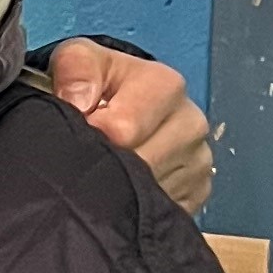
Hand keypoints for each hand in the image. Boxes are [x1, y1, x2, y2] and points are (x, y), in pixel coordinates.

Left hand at [46, 38, 212, 215]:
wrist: (118, 106)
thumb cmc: (98, 84)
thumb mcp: (80, 60)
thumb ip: (75, 68)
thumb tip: (78, 101)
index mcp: (165, 86)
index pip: (123, 128)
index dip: (91, 136)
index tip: (79, 133)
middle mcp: (190, 124)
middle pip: (137, 166)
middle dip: (103, 165)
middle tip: (86, 156)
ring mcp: (196, 162)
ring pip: (146, 194)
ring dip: (117, 188)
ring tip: (102, 169)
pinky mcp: (195, 194)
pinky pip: (158, 211)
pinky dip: (134, 207)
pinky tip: (121, 188)